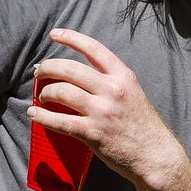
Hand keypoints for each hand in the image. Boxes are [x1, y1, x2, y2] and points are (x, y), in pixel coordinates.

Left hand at [35, 30, 187, 190]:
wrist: (156, 156)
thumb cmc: (144, 127)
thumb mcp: (133, 94)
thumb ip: (112, 83)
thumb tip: (83, 77)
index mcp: (123, 77)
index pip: (93, 48)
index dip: (71, 38)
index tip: (54, 34)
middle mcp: (112, 90)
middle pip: (70, 69)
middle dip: (48, 68)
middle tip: (39, 73)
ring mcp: (102, 112)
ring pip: (62, 92)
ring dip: (45, 92)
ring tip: (41, 96)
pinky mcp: (93, 133)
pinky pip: (60, 121)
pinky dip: (42, 116)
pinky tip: (34, 114)